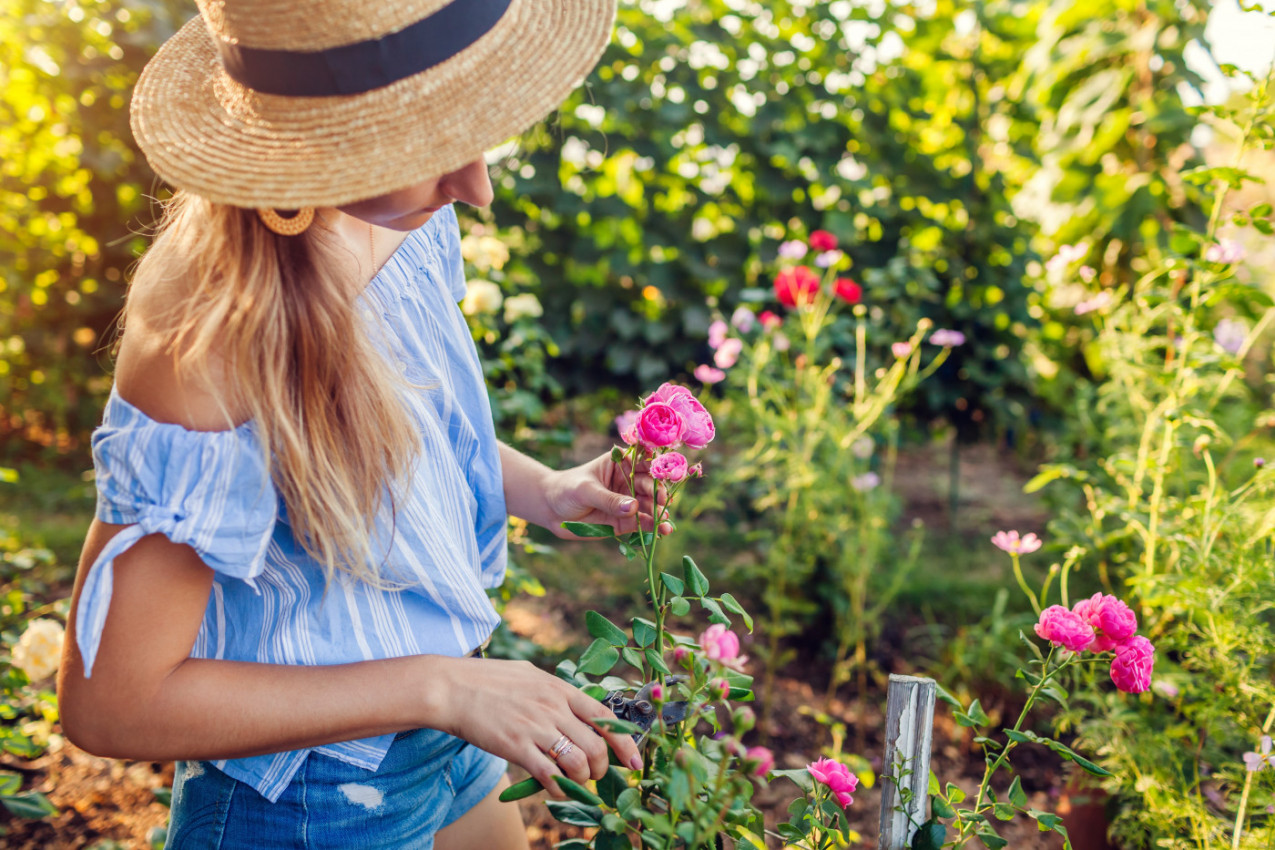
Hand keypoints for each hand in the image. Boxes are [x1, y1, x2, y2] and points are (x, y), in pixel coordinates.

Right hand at [434, 657, 642, 798]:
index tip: (636, 761)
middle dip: (603, 768)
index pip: (606, 717)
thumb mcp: (530, 674)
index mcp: (560, 689)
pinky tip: (555, 788)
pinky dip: (559, 787)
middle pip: (597, 745)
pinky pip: (550, 775)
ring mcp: (536, 728)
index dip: (625, 742)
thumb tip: (575, 702)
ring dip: (583, 779)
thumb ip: (554, 690)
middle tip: (596, 775)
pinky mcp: (516, 747)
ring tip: (576, 781)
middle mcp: (553, 707)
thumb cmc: (488, 680)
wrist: (451, 688)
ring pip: (579, 762)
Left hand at [544, 452, 669, 538]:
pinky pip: (640, 524)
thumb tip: (634, 507)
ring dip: (658, 514)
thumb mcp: (586, 491)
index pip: (641, 462)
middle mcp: (628, 481)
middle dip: (657, 493)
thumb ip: (608, 500)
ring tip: (666, 524)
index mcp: (620, 464)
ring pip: (648, 506)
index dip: (654, 466)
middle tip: (662, 502)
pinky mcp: (624, 521)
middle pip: (649, 486)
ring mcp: (627, 502)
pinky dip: (651, 528)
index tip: (661, 474)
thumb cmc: (566, 490)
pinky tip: (662, 532)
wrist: (551, 510)